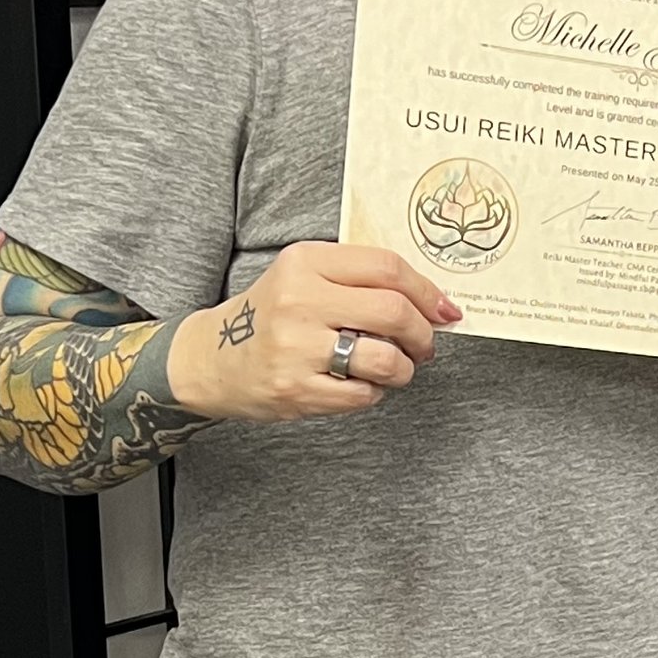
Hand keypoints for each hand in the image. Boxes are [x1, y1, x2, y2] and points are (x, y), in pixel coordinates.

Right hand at [168, 243, 457, 421]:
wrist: (212, 359)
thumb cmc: (271, 316)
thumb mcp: (303, 276)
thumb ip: (357, 278)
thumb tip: (431, 300)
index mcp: (305, 262)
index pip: (387, 268)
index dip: (428, 291)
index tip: (445, 310)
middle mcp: (299, 300)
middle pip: (394, 311)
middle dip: (423, 333)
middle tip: (425, 344)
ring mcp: (296, 347)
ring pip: (385, 359)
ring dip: (404, 368)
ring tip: (395, 367)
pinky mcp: (296, 389)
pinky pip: (363, 394)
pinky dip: (373, 392)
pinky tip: (358, 384)